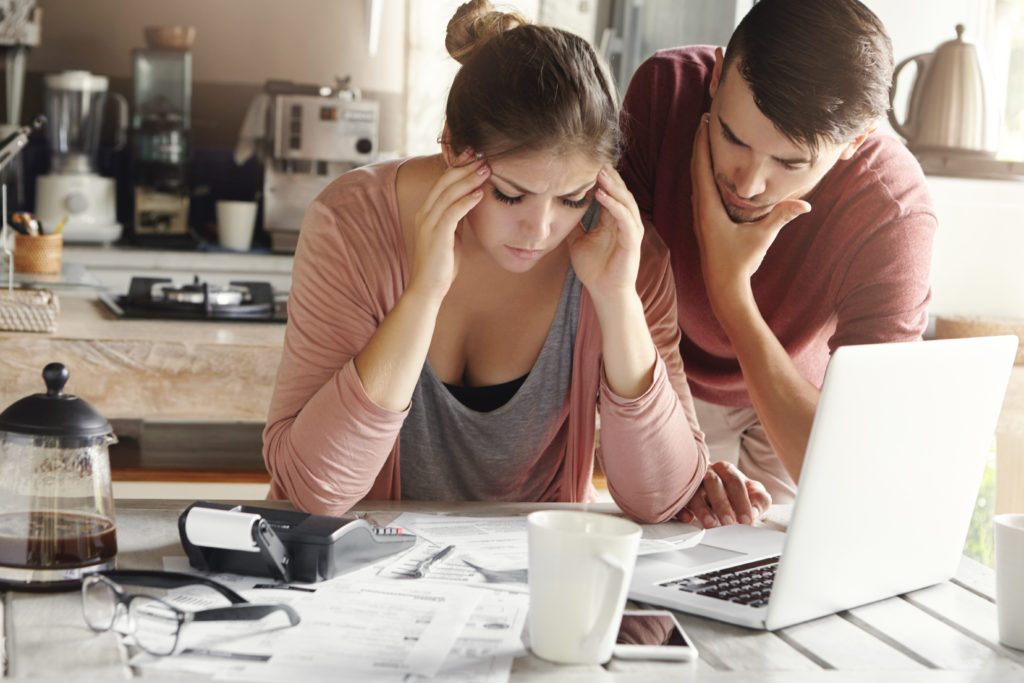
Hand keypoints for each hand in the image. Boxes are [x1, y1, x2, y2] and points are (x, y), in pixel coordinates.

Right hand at [408, 153, 488, 300]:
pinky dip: (466, 201)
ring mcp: (428, 224)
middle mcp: (425, 214)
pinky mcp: (436, 235)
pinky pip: (452, 213)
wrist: (427, 288)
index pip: (442, 182)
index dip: (458, 167)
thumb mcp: (450, 235)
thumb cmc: (441, 264)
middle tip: (482, 155)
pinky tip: (479, 194)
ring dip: (468, 179)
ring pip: (448, 193)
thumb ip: (456, 218)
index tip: (474, 155)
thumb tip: (469, 201)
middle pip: (444, 182)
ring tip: (485, 169)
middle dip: (464, 166)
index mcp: (427, 212)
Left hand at [566, 165, 643, 303]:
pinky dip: (614, 205)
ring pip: (625, 202)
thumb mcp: (577, 241)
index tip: (588, 165)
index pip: (611, 194)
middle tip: (596, 161)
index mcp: (613, 221)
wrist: (604, 292)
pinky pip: (625, 219)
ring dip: (613, 186)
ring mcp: (631, 231)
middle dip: (610, 177)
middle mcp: (625, 223)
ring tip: (600, 173)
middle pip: (620, 193)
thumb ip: (574, 225)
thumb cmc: (594, 269)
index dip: (602, 180)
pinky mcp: (632, 241)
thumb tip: (560, 210)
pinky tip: (602, 195)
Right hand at [678, 461, 771, 527]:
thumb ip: (758, 501)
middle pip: (713, 483)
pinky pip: (678, 499)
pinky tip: (688, 518)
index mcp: (726, 470)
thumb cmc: (733, 489)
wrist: (710, 483)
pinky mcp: (679, 492)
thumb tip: (754, 512)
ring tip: (711, 524)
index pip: (735, 482)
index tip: (746, 519)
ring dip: (702, 508)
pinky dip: (681, 509)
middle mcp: (708, 472)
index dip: (741, 501)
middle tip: (729, 522)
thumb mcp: (752, 492)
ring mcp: (692, 481)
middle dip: (722, 504)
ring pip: (694, 491)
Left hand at [690, 114, 809, 304]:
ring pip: (696, 179)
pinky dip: (702, 173)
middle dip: (700, 144)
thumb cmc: (740, 263)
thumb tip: (805, 205)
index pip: (702, 169)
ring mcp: (700, 216)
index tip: (704, 122)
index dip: (702, 144)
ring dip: (700, 157)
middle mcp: (700, 210)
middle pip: (696, 169)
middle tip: (704, 120)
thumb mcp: (762, 238)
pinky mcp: (704, 222)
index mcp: (709, 210)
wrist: (723, 288)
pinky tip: (708, 168)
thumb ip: (781, 218)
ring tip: (705, 137)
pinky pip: (700, 190)